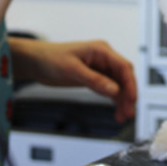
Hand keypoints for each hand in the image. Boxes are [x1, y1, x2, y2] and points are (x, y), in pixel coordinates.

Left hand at [10, 38, 136, 121]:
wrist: (34, 61)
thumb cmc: (50, 58)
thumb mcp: (72, 70)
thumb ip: (95, 80)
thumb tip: (115, 90)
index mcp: (101, 50)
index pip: (123, 67)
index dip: (130, 84)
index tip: (132, 99)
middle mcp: (104, 58)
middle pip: (124, 77)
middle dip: (127, 95)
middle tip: (128, 112)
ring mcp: (100, 68)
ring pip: (118, 85)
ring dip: (122, 100)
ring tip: (122, 116)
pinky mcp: (94, 77)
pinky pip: (109, 89)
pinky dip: (113, 100)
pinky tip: (116, 111)